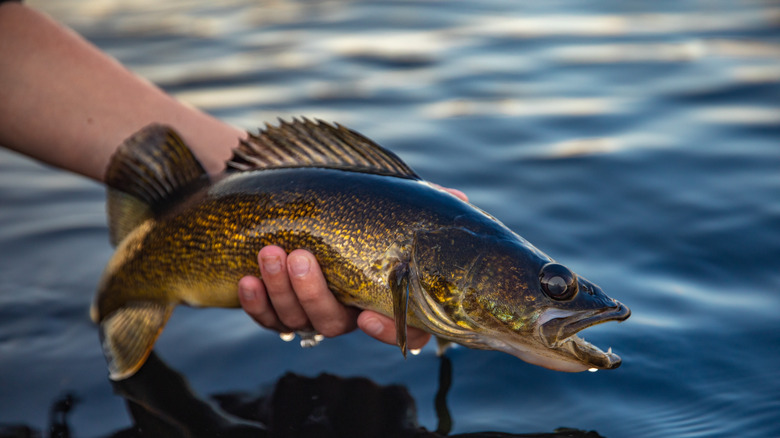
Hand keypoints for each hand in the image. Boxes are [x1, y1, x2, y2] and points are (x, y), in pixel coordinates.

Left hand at [238, 186, 467, 349]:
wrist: (294, 205)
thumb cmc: (353, 207)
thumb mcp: (388, 203)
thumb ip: (420, 207)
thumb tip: (459, 202)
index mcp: (381, 295)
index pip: (399, 329)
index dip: (385, 330)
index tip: (366, 314)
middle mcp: (347, 310)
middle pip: (333, 322)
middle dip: (313, 293)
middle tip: (301, 257)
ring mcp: (309, 311)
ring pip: (296, 320)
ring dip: (281, 290)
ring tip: (270, 253)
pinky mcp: (276, 309)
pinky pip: (266, 319)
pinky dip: (255, 303)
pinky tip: (247, 279)